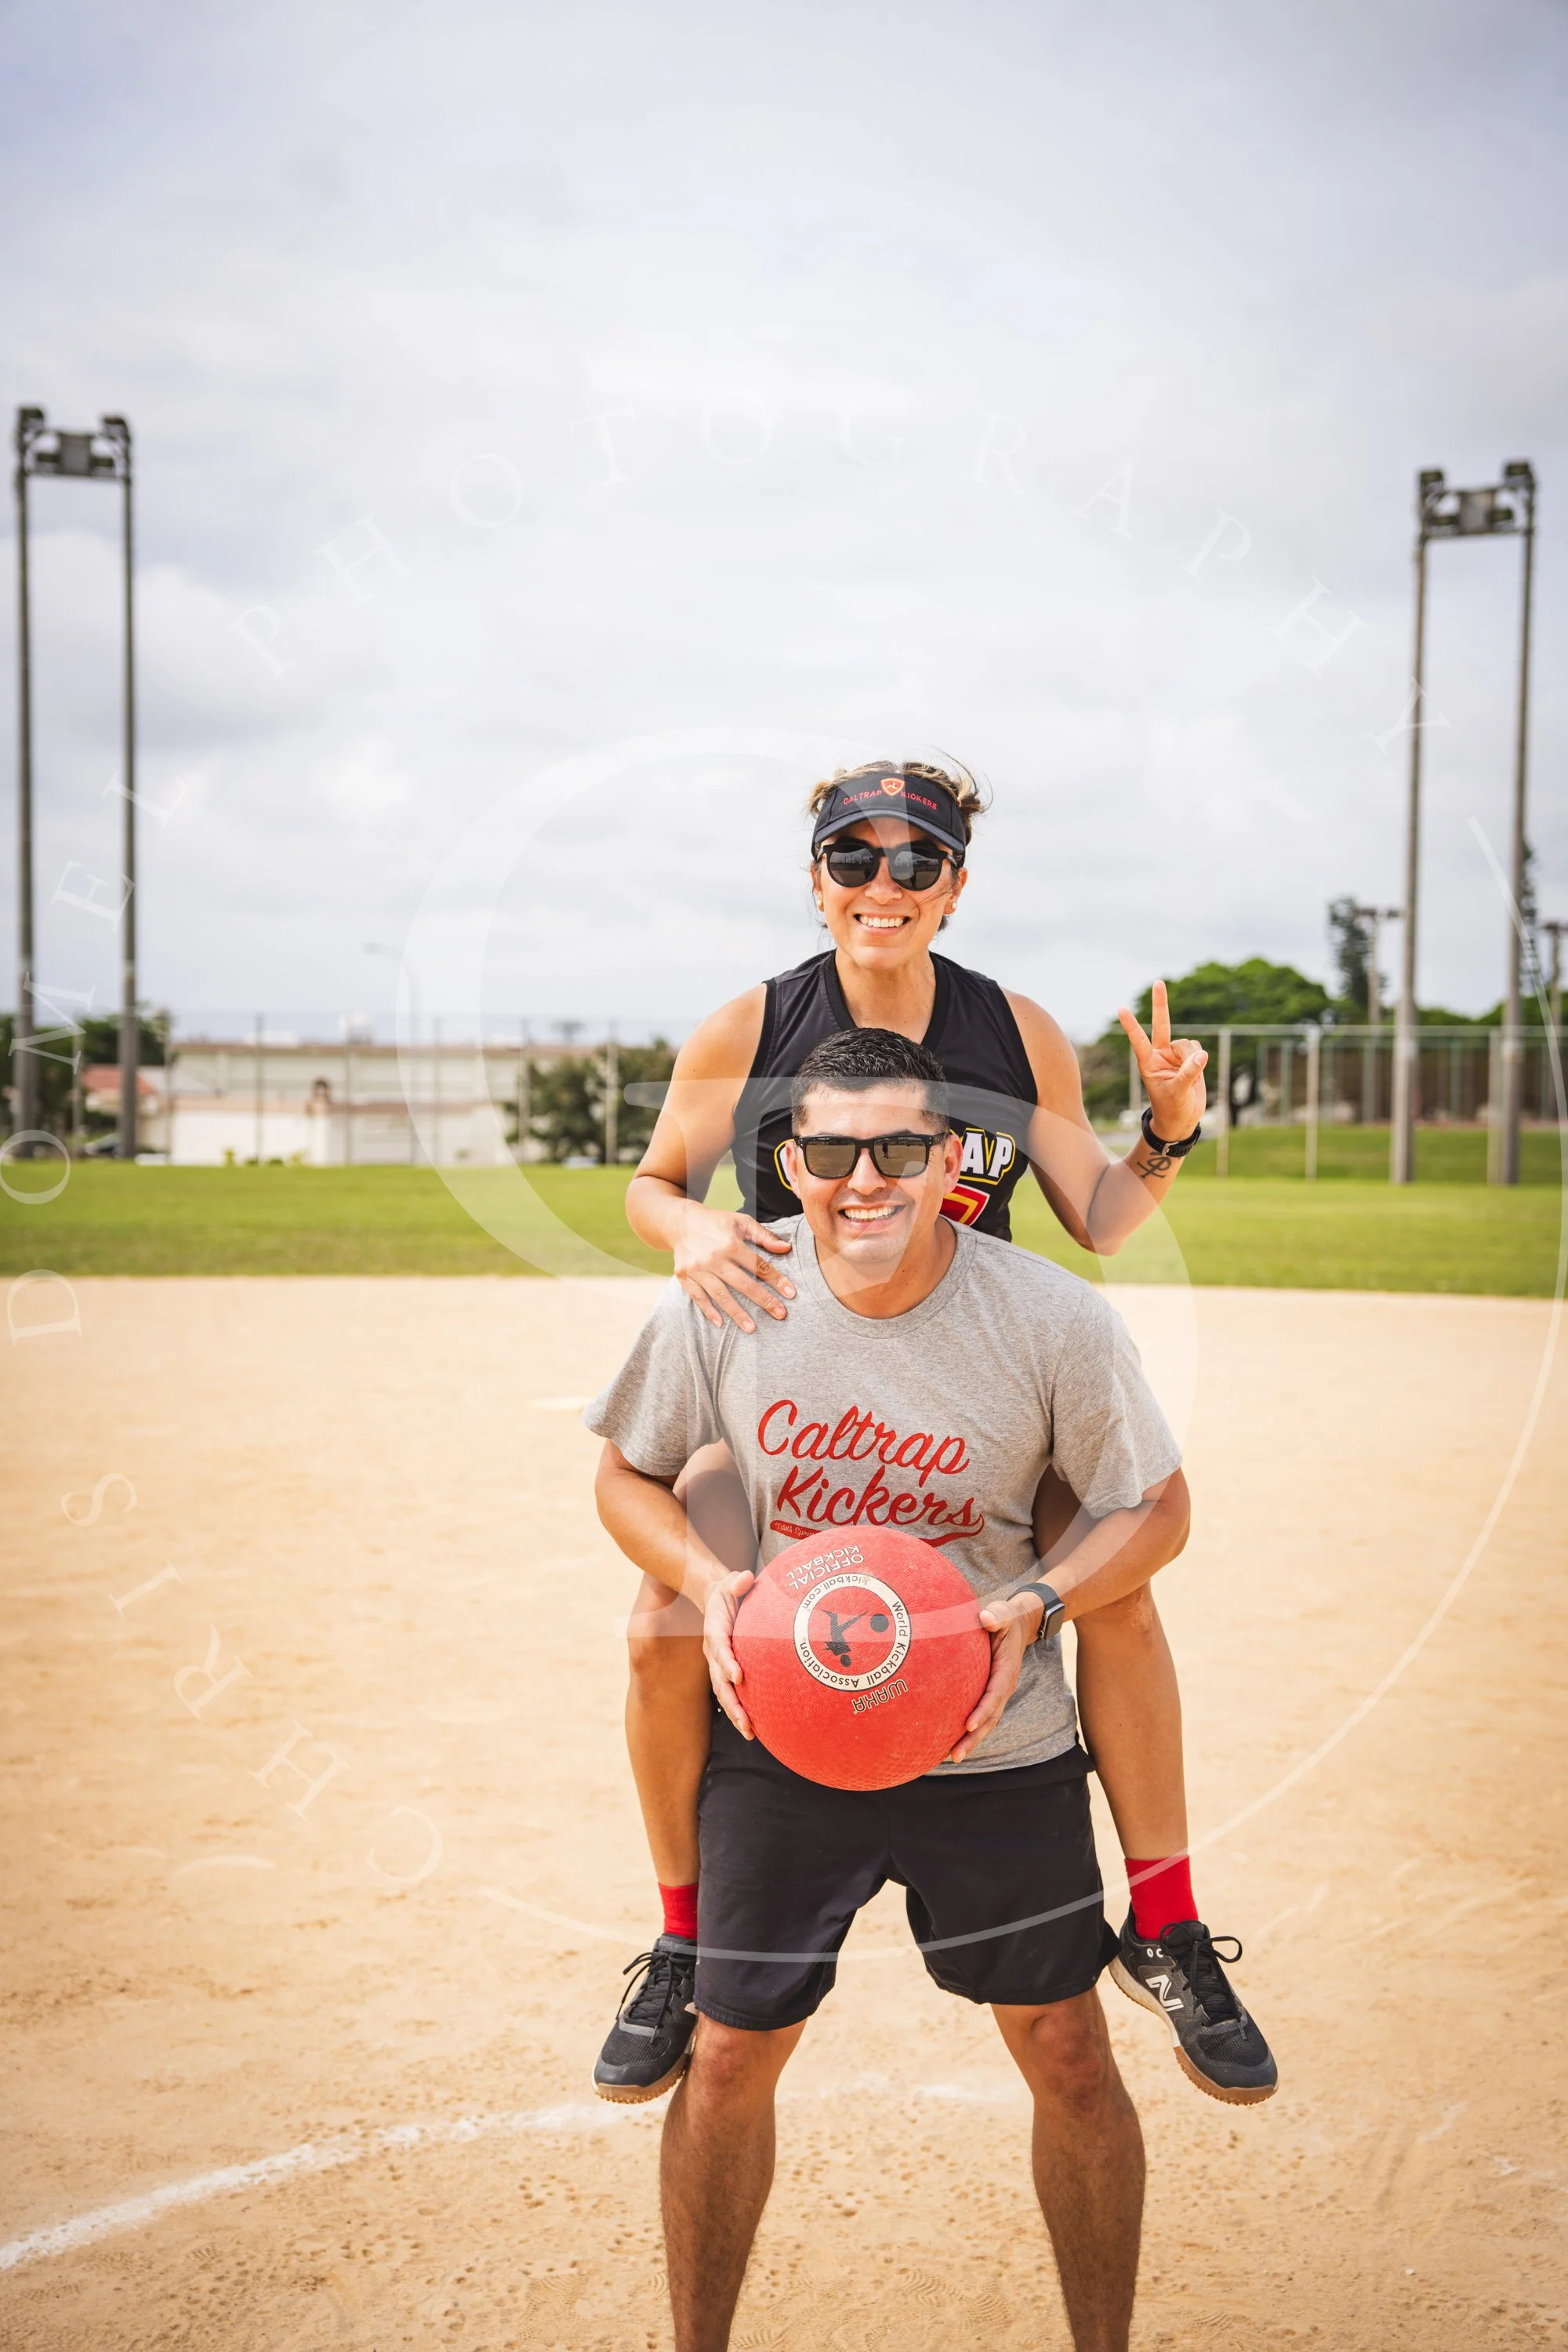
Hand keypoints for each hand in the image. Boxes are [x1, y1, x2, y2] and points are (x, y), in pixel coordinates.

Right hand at [674, 1205, 795, 1333]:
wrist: (680, 1222)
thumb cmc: (716, 1222)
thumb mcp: (742, 1222)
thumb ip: (764, 1236)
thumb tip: (786, 1249)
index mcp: (731, 1244)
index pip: (758, 1266)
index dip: (776, 1280)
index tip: (791, 1294)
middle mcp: (714, 1258)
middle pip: (743, 1284)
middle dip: (764, 1300)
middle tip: (780, 1314)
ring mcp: (697, 1269)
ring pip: (721, 1295)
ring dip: (737, 1313)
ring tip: (751, 1328)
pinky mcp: (683, 1276)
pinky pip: (697, 1297)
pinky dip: (708, 1311)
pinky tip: (721, 1323)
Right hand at [701, 1567, 756, 1737]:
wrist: (714, 1598)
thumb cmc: (728, 1590)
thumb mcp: (731, 1581)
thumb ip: (737, 1582)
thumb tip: (745, 1579)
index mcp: (715, 1630)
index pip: (720, 1648)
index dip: (727, 1662)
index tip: (738, 1676)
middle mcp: (713, 1650)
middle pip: (719, 1680)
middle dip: (732, 1702)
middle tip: (746, 1722)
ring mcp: (717, 1662)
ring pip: (723, 1692)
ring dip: (735, 1713)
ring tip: (750, 1732)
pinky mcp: (725, 1669)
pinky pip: (730, 1692)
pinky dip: (739, 1710)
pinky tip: (752, 1727)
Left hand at [947, 1588, 1044, 1763]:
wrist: (1019, 1624)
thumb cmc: (1006, 1618)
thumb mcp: (1004, 1613)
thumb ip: (997, 1615)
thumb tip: (985, 1618)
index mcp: (1007, 1670)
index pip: (995, 1694)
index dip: (983, 1710)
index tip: (969, 1724)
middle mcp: (1004, 1686)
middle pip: (990, 1718)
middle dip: (974, 1738)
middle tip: (955, 1756)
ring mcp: (997, 1691)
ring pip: (985, 1721)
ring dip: (970, 1740)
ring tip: (951, 1757)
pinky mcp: (989, 1692)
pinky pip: (979, 1713)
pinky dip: (968, 1729)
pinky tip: (948, 1738)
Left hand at [1118, 981, 1206, 1143]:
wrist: (1181, 1119)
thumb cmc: (1171, 1109)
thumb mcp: (1177, 1093)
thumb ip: (1188, 1074)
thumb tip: (1201, 1054)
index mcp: (1148, 1063)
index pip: (1139, 1040)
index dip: (1131, 1025)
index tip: (1121, 1009)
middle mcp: (1160, 1054)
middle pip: (1161, 1024)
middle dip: (1160, 1004)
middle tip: (1157, 982)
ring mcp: (1175, 1055)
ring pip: (1187, 1043)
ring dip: (1191, 1057)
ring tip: (1187, 1077)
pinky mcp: (1189, 1057)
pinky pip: (1198, 1049)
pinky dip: (1200, 1059)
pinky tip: (1195, 1073)